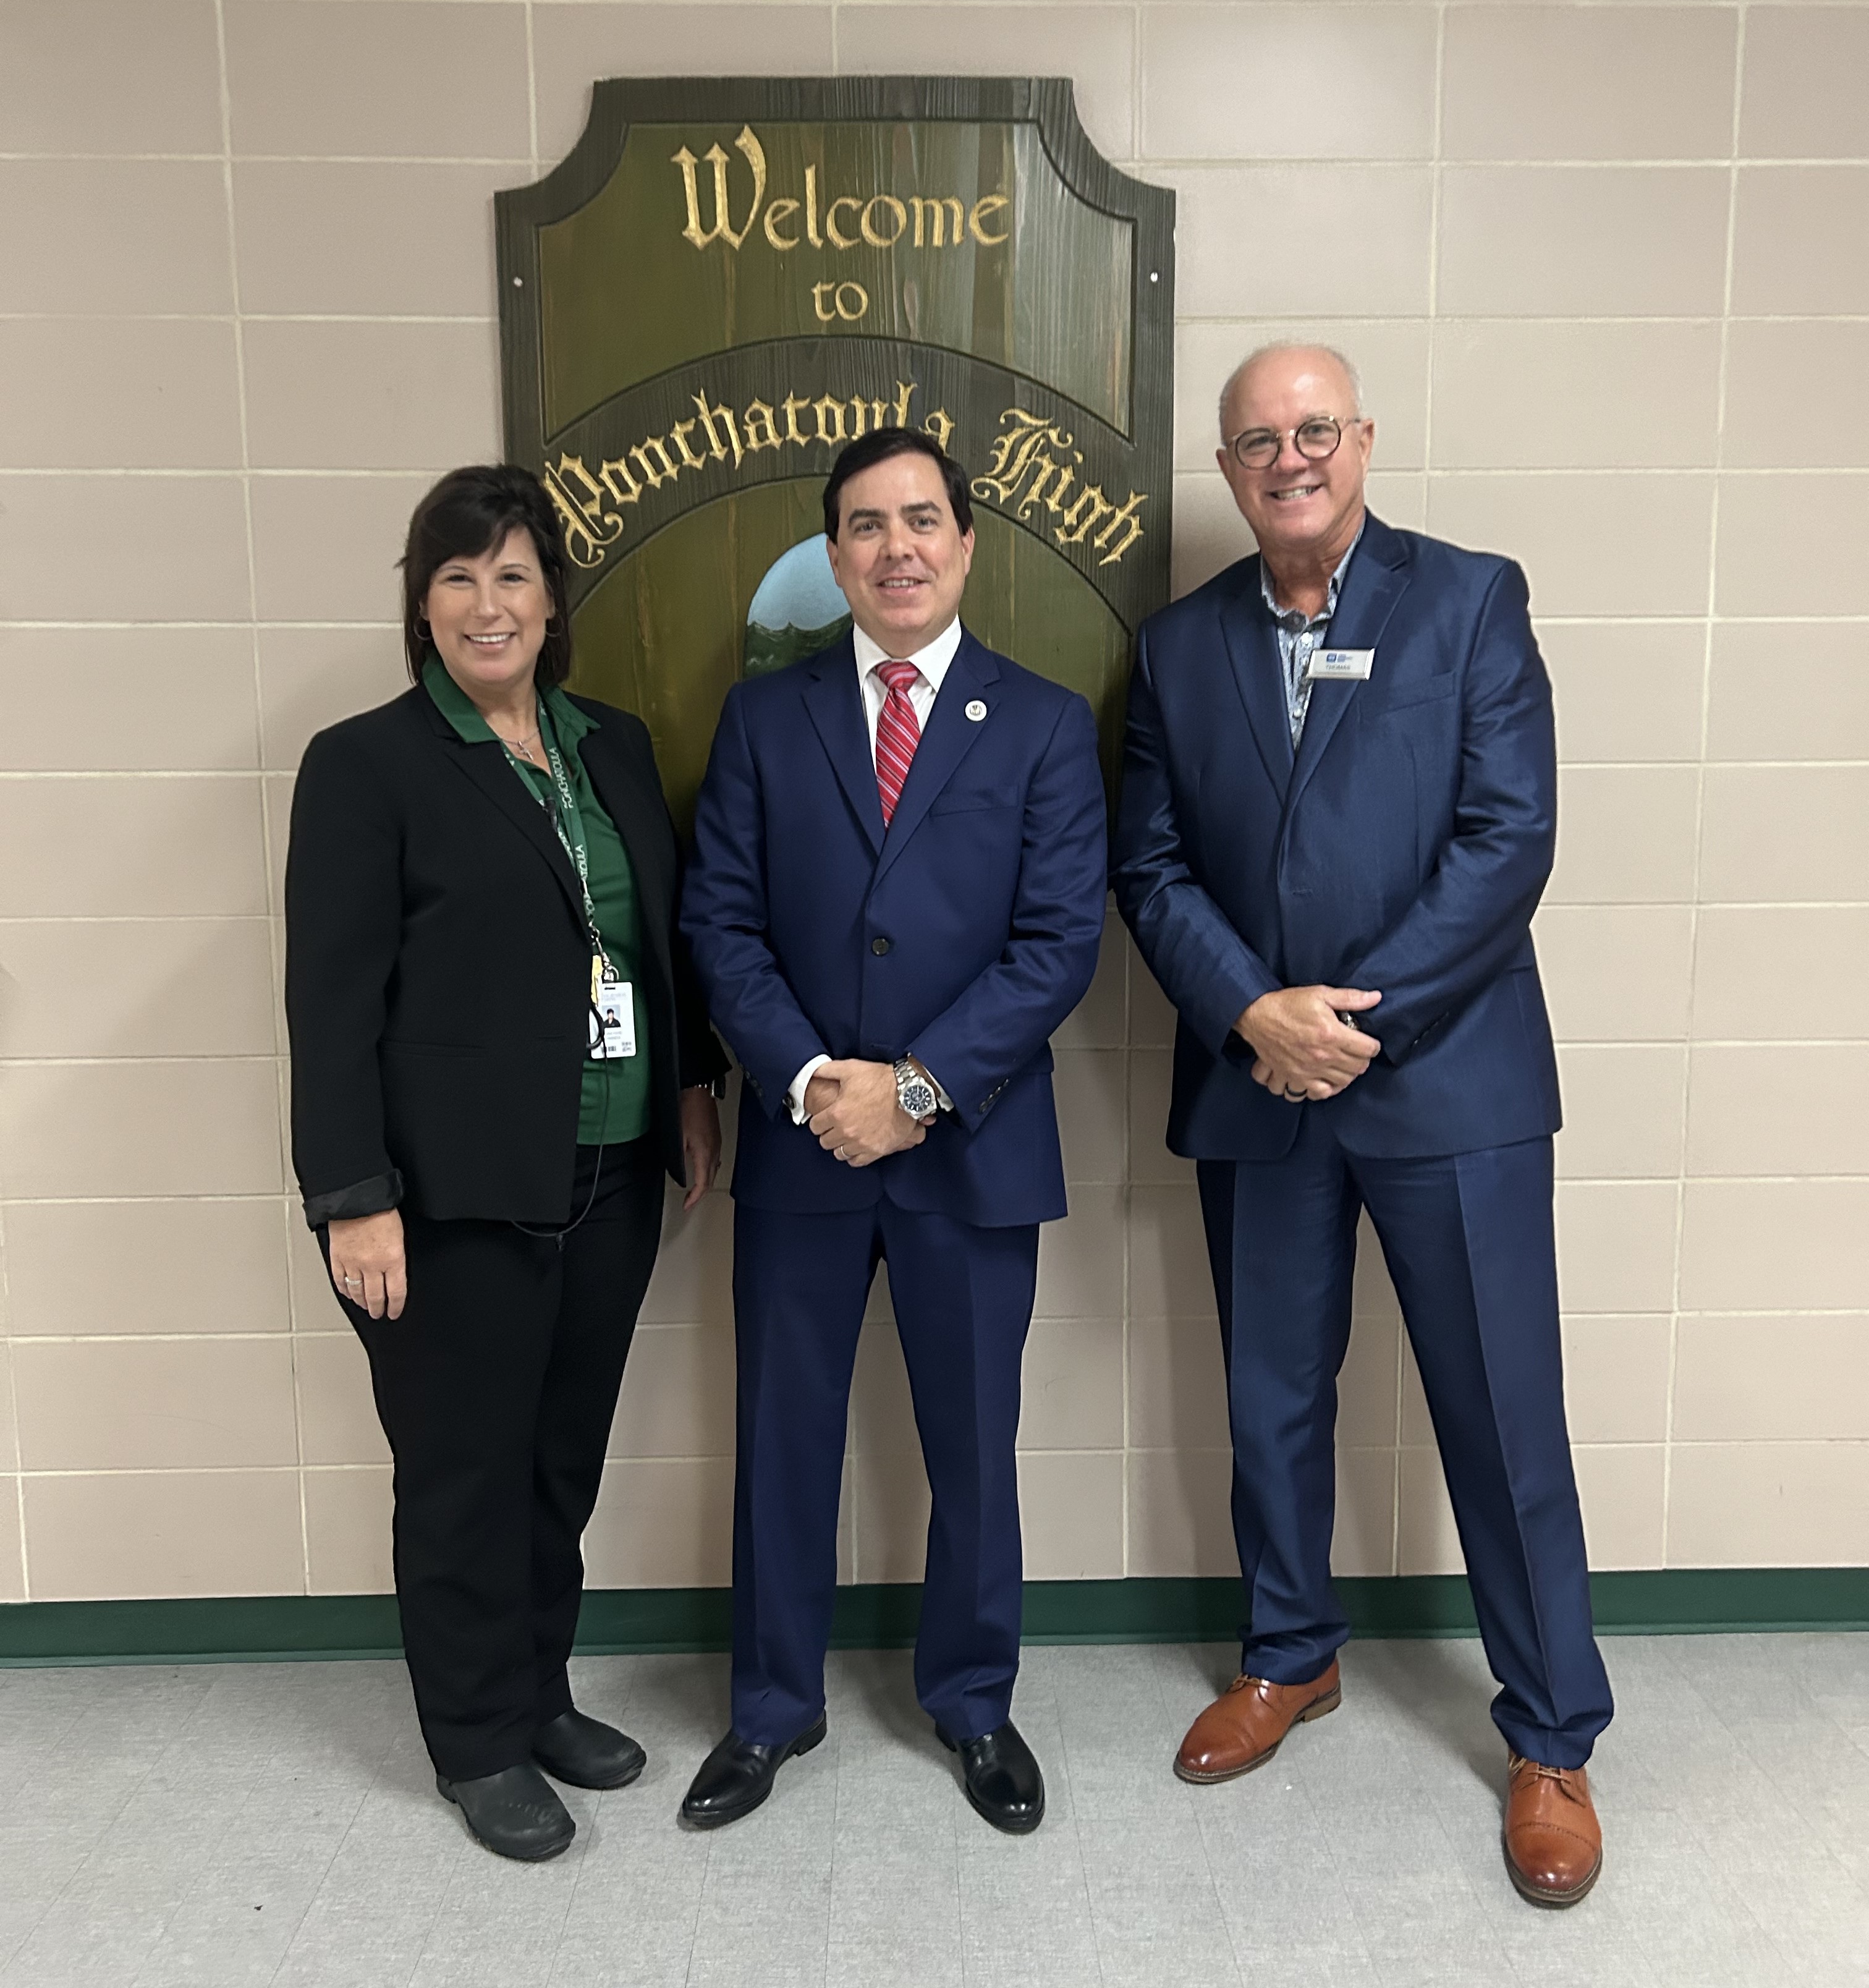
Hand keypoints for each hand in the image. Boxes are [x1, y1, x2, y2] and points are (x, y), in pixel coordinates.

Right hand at [328, 1209, 406, 1320]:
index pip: (397, 1292)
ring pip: (357, 1292)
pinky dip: (344, 1289)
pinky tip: (348, 1293)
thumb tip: (396, 1269)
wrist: (356, 1196)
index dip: (396, 1306)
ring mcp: (353, 1263)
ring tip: (365, 1306)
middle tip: (379, 1314)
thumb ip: (397, 1255)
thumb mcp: (400, 1233)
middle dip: (378, 1309)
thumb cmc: (381, 1209)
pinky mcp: (337, 1258)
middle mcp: (373, 1265)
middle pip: (376, 1296)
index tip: (395, 1312)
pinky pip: (340, 1281)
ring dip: (362, 1302)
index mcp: (393, 1258)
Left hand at [679, 1086, 721, 1209]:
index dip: (695, 1197)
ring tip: (694, 1189)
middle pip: (711, 1180)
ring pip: (714, 1170)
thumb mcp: (677, 1137)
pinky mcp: (717, 1139)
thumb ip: (678, 1157)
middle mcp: (714, 1152)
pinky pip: (715, 1160)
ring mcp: (717, 1145)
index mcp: (705, 1153)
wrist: (699, 1092)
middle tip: (689, 1201)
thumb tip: (678, 1173)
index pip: (703, 1183)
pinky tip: (701, 1169)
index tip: (686, 1205)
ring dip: (706, 1182)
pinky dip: (708, 1171)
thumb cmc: (687, 1110)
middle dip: (701, 1193)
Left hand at [808, 1059, 926, 1165]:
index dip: (818, 1122)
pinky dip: (854, 1156)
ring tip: (846, 1138)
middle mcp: (847, 1131)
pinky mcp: (876, 1150)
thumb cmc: (879, 1079)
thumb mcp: (850, 1069)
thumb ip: (827, 1070)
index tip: (824, 1119)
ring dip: (840, 1145)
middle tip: (834, 1128)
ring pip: (839, 1153)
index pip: (815, 1127)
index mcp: (837, 1113)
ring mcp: (862, 1143)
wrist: (908, 1090)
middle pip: (825, 1142)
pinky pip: (857, 1161)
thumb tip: (812, 1072)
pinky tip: (856, 1147)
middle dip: (828, 1134)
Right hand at [1235, 986, 1382, 1101]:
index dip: (1373, 1045)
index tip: (1368, 1042)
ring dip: (1348, 1074)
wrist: (1257, 1016)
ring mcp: (1309, 1070)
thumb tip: (1376, 997)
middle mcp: (1323, 1056)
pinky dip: (1327, 1089)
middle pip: (1358, 1068)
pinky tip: (1327, 1079)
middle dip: (1362, 1059)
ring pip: (1343, 1082)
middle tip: (1356, 1052)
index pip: (1368, 1049)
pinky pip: (1319, 1093)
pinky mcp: (1296, 1077)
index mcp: (1332, 1034)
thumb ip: (1351, 998)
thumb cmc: (1288, 1004)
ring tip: (1344, 1064)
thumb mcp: (1321, 994)